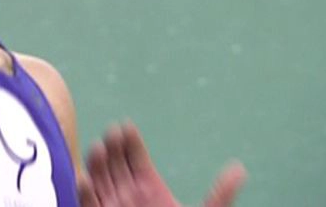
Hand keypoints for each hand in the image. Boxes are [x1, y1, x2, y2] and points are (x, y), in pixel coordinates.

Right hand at [77, 121, 246, 206]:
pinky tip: (85, 180)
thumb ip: (220, 195)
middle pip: (116, 163)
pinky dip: (85, 193)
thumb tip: (240, 169)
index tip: (127, 126)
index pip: (137, 157)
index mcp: (150, 186)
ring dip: (97, 164)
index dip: (131, 141)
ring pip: (100, 180)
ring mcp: (113, 205)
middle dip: (112, 147)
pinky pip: (89, 204)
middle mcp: (129, 193)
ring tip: (99, 148)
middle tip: (113, 133)